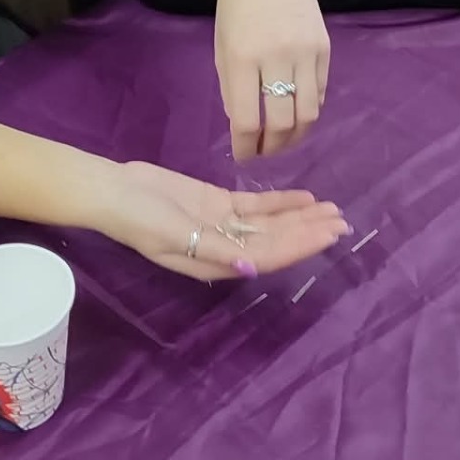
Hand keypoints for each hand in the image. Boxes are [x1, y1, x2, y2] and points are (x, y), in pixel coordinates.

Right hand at [100, 161, 349, 280]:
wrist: (115, 192)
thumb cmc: (140, 219)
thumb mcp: (175, 236)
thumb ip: (215, 250)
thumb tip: (252, 268)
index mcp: (217, 263)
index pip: (269, 256)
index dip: (301, 246)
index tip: (329, 235)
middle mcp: (226, 247)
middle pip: (276, 241)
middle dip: (309, 233)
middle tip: (344, 222)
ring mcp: (222, 224)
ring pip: (270, 224)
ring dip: (300, 218)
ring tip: (332, 210)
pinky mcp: (216, 203)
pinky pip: (255, 206)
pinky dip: (280, 203)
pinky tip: (304, 198)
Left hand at [214, 0, 331, 159]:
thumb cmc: (234, 7)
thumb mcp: (221, 47)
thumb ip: (231, 89)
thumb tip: (244, 128)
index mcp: (242, 57)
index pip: (247, 120)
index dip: (246, 147)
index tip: (244, 156)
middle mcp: (276, 55)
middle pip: (282, 123)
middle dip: (272, 148)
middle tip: (265, 152)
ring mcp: (305, 50)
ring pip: (308, 113)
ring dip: (295, 137)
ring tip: (283, 141)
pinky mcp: (324, 46)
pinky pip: (320, 91)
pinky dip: (309, 109)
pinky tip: (297, 112)